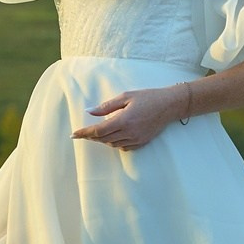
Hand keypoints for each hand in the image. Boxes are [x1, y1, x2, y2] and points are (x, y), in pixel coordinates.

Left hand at [72, 82, 193, 149]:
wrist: (169, 105)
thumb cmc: (148, 97)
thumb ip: (106, 106)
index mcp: (124, 120)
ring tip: (96, 133)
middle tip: (82, 133)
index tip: (73, 135)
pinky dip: (115, 143)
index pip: (98, 130)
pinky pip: (123, 147)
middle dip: (91, 136)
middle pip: (103, 139)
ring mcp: (136, 139)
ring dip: (102, 140)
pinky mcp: (142, 142)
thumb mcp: (125, 97)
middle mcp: (129, 133)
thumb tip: (89, 111)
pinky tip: (113, 136)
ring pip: (113, 144)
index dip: (84, 133)